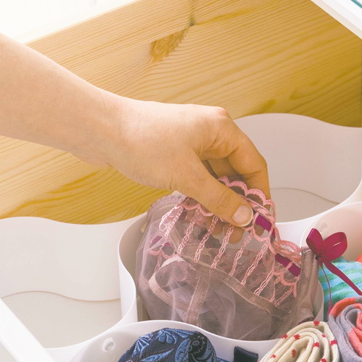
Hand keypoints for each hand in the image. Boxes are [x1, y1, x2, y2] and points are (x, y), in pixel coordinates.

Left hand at [105, 98, 270, 227]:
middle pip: (235, 172)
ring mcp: (190, 142)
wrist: (100, 130)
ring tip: (217, 231)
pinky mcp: (173, 153)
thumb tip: (244, 216)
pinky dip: (200, 197)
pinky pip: (196, 178)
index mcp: (221, 128)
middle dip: (237, 203)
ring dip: (217, 203)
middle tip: (236, 233)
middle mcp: (210, 133)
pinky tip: (199, 216)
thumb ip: (219, 198)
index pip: (254, 165)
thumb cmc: (141, 141)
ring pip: (214, 178)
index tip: (260, 221)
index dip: (260, 195)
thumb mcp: (186, 176)